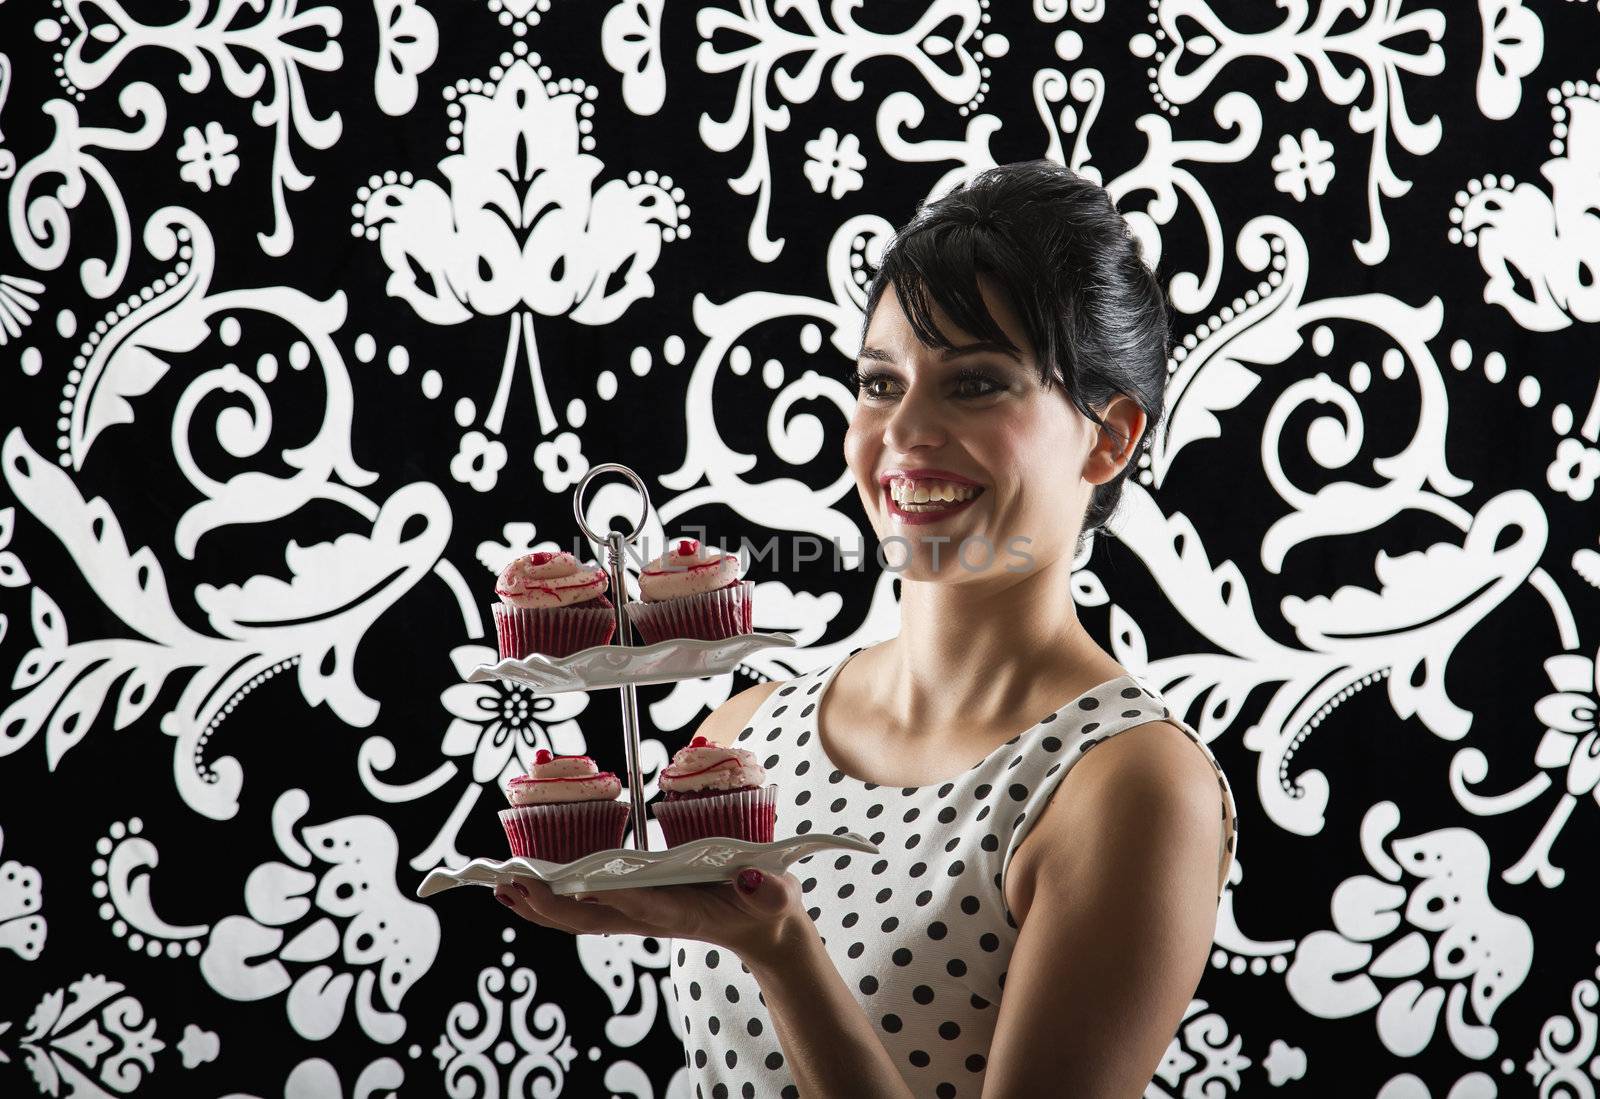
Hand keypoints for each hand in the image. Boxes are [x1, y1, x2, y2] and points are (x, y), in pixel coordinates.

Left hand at [492, 866, 806, 965]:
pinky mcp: (636, 906)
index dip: (608, 895)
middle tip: (512, 882)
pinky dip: (553, 897)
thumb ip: (770, 892)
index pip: (640, 905)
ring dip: (540, 905)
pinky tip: (528, 885)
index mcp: (682, 912)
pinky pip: (585, 906)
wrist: (762, 927)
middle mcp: (651, 917)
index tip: (577, 883)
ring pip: (579, 916)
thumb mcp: (778, 897)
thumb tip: (753, 880)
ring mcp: (639, 914)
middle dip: (550, 904)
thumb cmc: (768, 906)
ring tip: (501, 885)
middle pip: (590, 918)